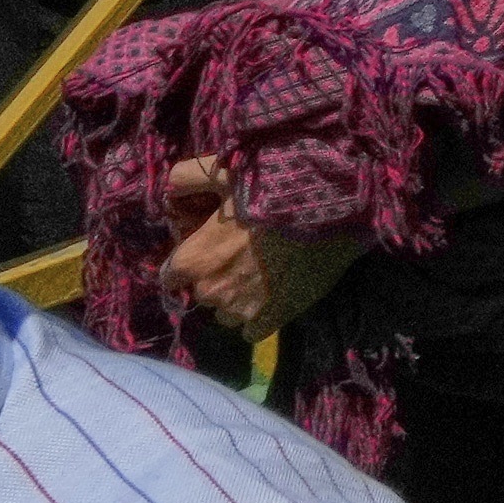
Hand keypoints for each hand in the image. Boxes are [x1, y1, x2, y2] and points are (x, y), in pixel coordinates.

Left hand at [157, 158, 360, 337]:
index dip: (190, 259)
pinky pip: (252, 330)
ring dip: (237, 297)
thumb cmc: (274, 188)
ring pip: (226, 313)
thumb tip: (169, 188)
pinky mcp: (272, 319)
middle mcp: (211, 291)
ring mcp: (242, 309)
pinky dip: (260, 315)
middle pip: (202, 292)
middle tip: (243, 253)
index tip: (210, 246)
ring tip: (263, 272)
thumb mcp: (226, 172)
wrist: (334, 207)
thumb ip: (188, 177)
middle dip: (216, 276)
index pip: (170, 275)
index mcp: (193, 260)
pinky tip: (276, 290)